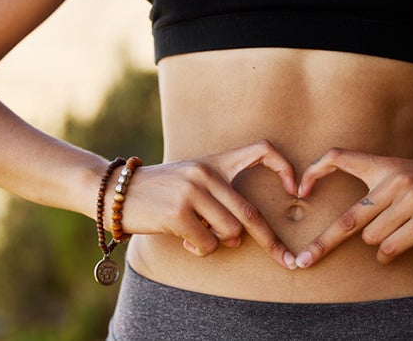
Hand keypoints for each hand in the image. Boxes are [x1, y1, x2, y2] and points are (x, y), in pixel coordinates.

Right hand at [121, 140, 298, 268]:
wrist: (115, 192)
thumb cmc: (157, 191)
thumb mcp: (189, 180)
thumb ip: (218, 197)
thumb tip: (240, 234)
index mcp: (213, 162)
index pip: (261, 150)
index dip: (285, 168)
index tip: (297, 191)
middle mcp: (205, 174)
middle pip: (249, 213)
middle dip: (271, 241)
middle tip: (286, 260)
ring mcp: (191, 192)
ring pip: (229, 233)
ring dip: (218, 243)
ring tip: (196, 234)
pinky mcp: (178, 213)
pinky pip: (206, 244)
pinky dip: (199, 249)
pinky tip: (182, 239)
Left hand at [293, 148, 412, 267]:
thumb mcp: (406, 171)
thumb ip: (378, 187)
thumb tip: (351, 223)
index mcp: (384, 165)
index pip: (339, 157)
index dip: (315, 171)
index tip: (299, 190)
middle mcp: (393, 181)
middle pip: (348, 219)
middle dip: (324, 243)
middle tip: (304, 261)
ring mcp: (410, 201)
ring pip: (371, 238)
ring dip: (378, 244)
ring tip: (398, 233)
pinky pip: (390, 248)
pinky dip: (390, 253)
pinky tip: (404, 244)